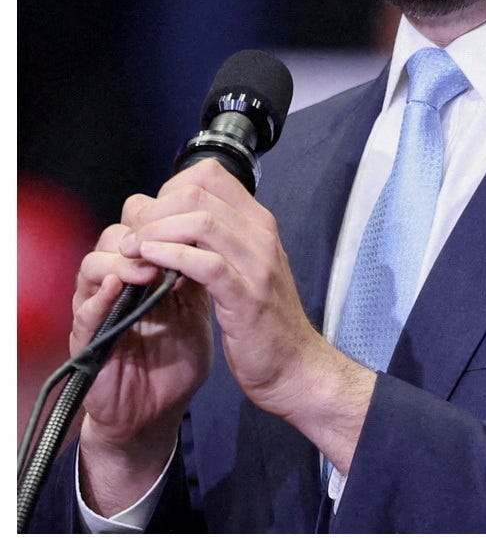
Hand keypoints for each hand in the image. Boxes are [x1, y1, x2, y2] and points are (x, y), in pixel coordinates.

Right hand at [72, 219, 211, 513]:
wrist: (161, 409)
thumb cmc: (179, 358)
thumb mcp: (200, 309)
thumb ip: (204, 273)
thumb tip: (226, 232)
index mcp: (148, 271)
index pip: (145, 223)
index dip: (167, 216)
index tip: (198, 222)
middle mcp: (120, 283)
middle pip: (119, 234)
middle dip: (145, 232)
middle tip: (172, 241)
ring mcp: (100, 309)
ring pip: (95, 264)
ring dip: (124, 260)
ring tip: (150, 268)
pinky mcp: (87, 341)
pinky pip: (83, 311)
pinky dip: (99, 296)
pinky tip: (119, 287)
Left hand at [123, 160, 374, 471]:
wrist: (295, 367)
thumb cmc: (264, 321)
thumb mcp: (245, 269)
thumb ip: (218, 243)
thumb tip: (173, 221)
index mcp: (259, 224)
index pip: (209, 175)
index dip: (168, 190)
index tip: (150, 220)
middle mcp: (262, 235)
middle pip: (198, 193)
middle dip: (154, 211)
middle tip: (132, 238)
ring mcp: (258, 264)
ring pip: (200, 222)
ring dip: (155, 233)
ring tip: (133, 251)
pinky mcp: (247, 296)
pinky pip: (205, 263)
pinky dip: (171, 257)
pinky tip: (150, 263)